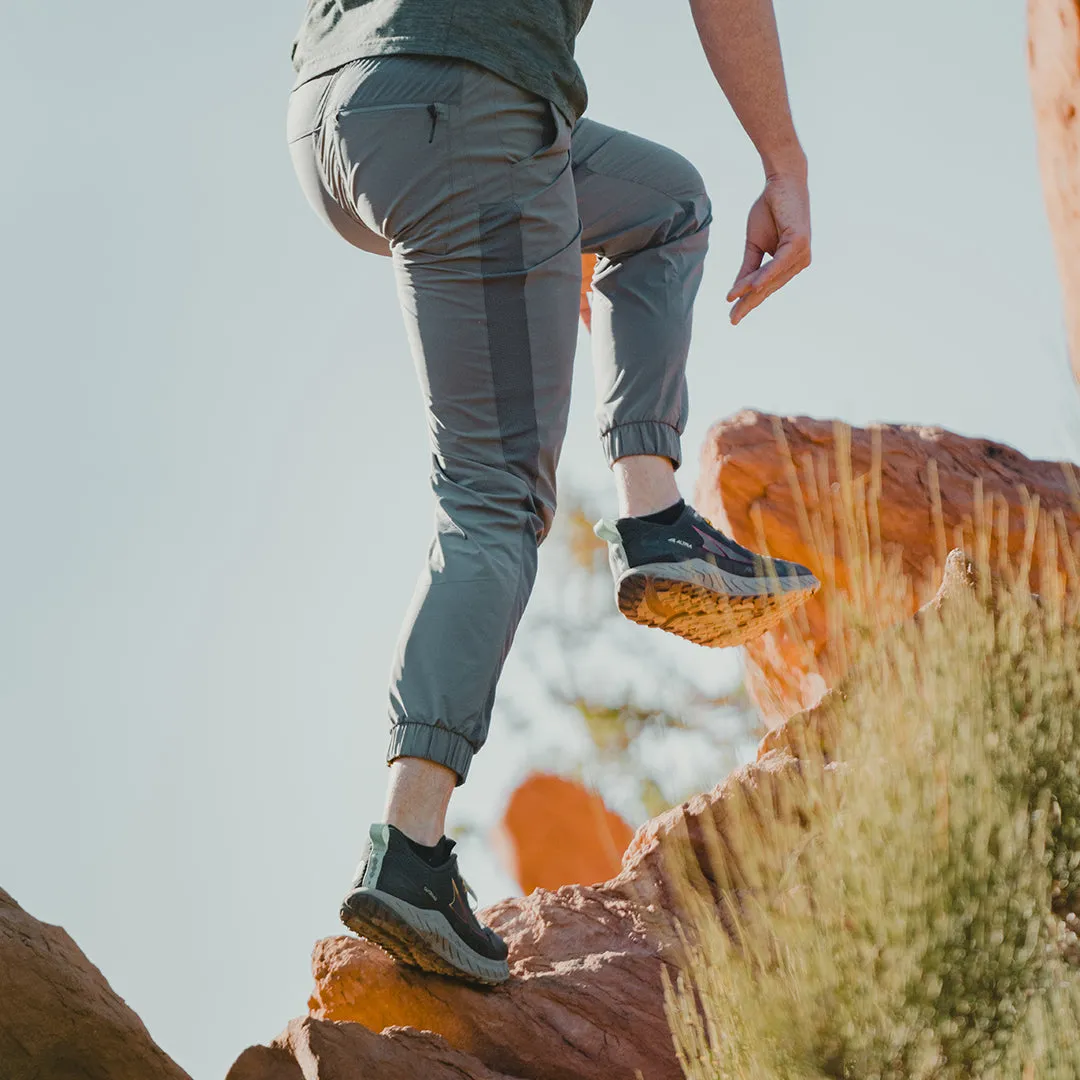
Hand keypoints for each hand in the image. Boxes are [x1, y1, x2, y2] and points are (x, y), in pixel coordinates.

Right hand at [727, 172, 810, 324]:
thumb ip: (749, 267)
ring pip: (771, 278)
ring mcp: (801, 254)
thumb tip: (737, 291)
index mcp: (788, 264)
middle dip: (749, 303)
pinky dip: (766, 275)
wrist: (781, 182)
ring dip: (751, 291)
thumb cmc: (769, 210)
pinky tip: (755, 287)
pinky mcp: (799, 243)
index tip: (733, 317)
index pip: (765, 287)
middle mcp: (798, 262)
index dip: (748, 302)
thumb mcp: (754, 244)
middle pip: (768, 287)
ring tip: (733, 302)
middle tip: (732, 319)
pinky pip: (779, 264)